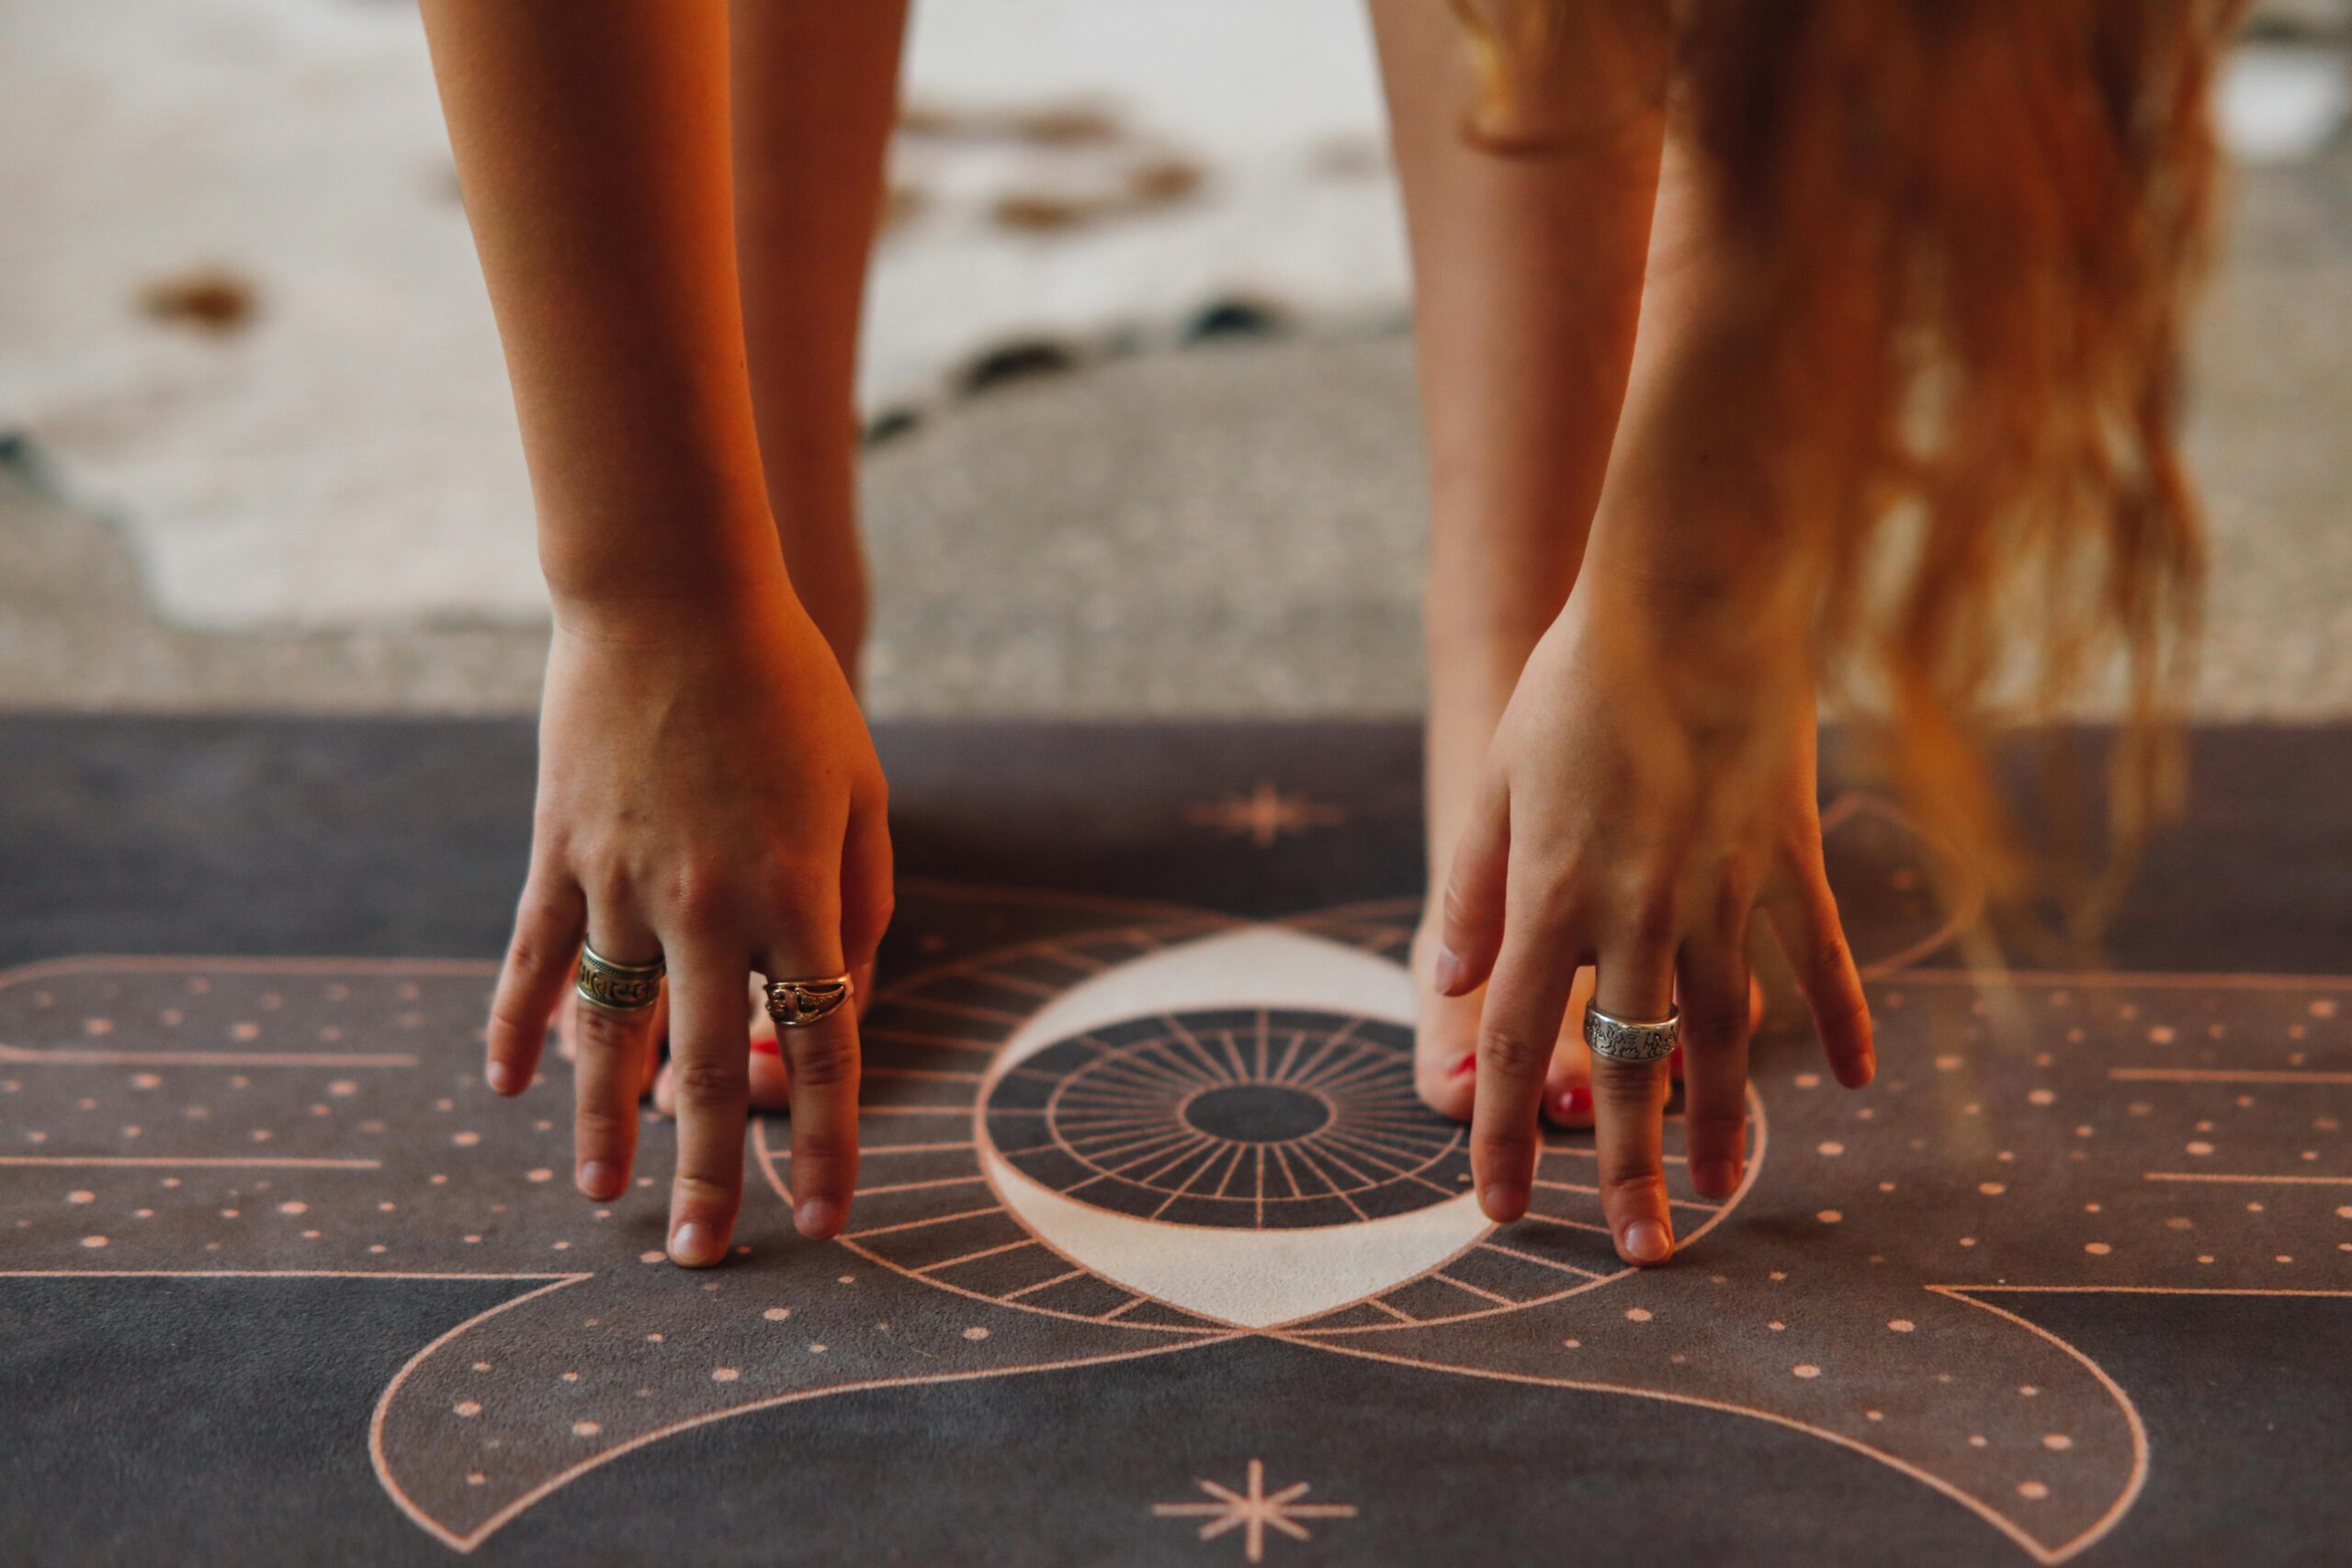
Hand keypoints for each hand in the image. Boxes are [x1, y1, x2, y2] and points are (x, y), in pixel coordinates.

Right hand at [482, 577, 891, 1265]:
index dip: (828, 1144)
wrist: (675, 594)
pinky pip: (534, 964)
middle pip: (711, 1074)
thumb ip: (858, 905)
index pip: (825, 1049)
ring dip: (603, 1124)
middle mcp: (709, 906)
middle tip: (701, 1258)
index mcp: (800, 896)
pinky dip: (518, 1030)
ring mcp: (622, 884)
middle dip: (711, 1177)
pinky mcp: (558, 855)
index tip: (826, 1218)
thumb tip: (842, 999)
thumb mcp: (861, 794)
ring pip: (610, 1035)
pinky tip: (509, 1090)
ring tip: (598, 1197)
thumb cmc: (791, 692)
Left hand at [1433, 577, 1871, 1264]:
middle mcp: (1640, 909)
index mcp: (1554, 894)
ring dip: (1727, 1118)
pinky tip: (1857, 1083)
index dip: (1500, 1134)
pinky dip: (1843, 1020)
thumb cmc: (1579, 681)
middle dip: (1626, 1168)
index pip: (1510, 1040)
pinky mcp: (1790, 856)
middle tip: (1638, 1251)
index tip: (1499, 1213)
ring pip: (1728, 1032)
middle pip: (1628, 1065)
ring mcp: (1726, 888)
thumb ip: (1474, 889)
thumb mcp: (1496, 780)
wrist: (1690, 594)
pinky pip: (1819, 958)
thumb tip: (1445, 982)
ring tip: (1728, 1191)